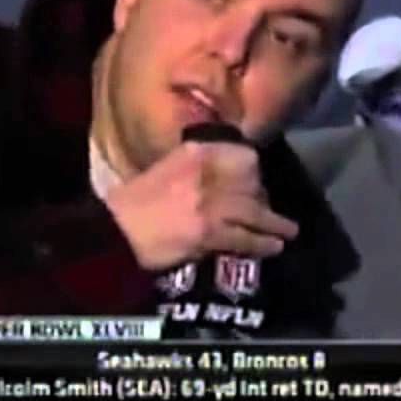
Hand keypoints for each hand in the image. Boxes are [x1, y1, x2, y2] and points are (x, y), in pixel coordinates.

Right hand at [104, 141, 298, 270]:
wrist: (112, 232)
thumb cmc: (131, 204)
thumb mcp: (163, 170)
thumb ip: (193, 169)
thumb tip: (219, 180)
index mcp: (193, 152)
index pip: (241, 155)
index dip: (254, 170)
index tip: (257, 180)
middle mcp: (206, 173)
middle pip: (251, 184)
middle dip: (263, 199)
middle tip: (268, 212)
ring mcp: (210, 203)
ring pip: (254, 212)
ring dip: (274, 224)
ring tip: (288, 231)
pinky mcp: (209, 232)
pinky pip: (245, 238)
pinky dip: (262, 244)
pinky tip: (273, 248)